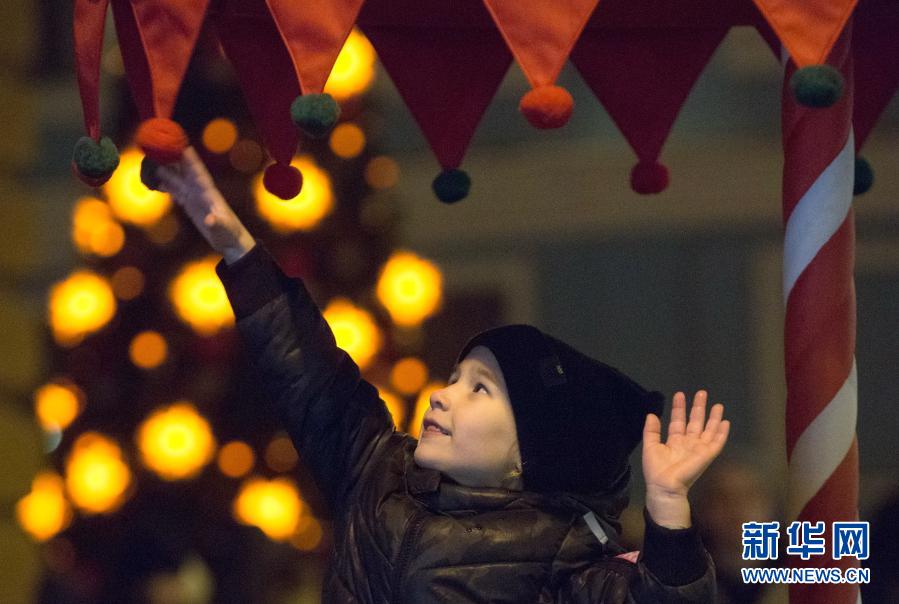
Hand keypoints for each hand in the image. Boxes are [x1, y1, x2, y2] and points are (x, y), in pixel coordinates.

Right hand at [156, 146, 255, 262]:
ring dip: (167, 170)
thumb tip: (209, 219)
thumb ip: (216, 223)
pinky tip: (157, 181)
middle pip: (186, 171)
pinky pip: (176, 192)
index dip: (191, 159)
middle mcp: (201, 192)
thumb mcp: (223, 230)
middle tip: (160, 145)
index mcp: (209, 194)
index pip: (198, 172)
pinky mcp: (191, 206)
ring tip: (152, 161)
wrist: (231, 243)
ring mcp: (195, 198)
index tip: (184, 145)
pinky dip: (167, 185)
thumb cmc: (230, 235)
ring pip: (179, 180)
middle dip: (175, 158)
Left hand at [642, 391, 729, 527]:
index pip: (678, 421)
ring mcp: (698, 448)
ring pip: (709, 429)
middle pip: (695, 421)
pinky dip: (722, 432)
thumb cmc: (656, 469)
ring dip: (713, 417)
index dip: (679, 408)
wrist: (664, 486)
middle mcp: (688, 443)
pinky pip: (717, 442)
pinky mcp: (707, 455)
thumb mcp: (650, 446)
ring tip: (718, 404)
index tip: (680, 394)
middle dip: (699, 407)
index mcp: (674, 441)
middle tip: (702, 393)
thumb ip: (651, 431)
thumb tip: (651, 414)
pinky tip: (725, 422)